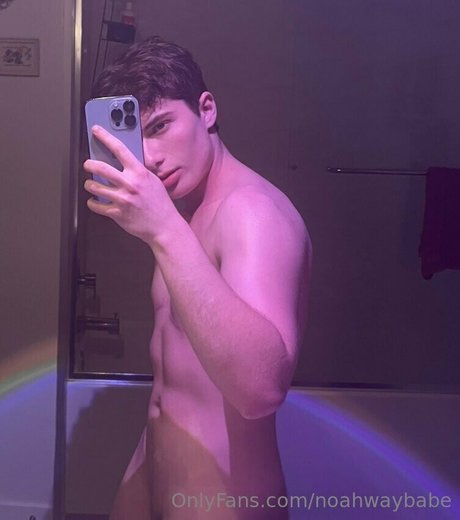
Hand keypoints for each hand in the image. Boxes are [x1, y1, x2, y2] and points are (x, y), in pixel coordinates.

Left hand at [83, 125, 177, 245]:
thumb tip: (125, 163)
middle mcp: (130, 184)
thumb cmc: (160, 204)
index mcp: (139, 173)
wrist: (164, 226)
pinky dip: (93, 203)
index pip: (119, 149)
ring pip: (94, 187)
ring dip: (90, 184)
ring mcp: (122, 199)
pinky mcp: (117, 213)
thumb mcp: (153, 181)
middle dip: (89, 164)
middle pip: (100, 167)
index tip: (96, 130)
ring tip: (91, 184)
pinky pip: (96, 206)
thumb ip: (138, 172)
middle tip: (88, 164)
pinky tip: (95, 201)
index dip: (105, 137)